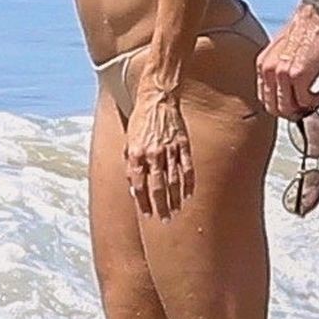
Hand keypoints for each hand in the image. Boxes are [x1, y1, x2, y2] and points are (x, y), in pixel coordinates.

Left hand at [125, 80, 194, 219]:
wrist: (157, 98)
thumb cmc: (141, 120)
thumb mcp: (129, 141)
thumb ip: (130, 164)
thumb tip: (133, 187)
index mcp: (136, 154)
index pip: (139, 185)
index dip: (143, 202)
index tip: (147, 215)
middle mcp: (152, 154)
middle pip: (157, 187)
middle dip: (160, 206)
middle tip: (164, 220)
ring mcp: (169, 149)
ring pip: (173, 180)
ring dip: (175, 198)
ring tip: (176, 211)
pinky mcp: (182, 144)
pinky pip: (186, 167)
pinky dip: (188, 182)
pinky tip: (189, 194)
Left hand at [257, 5, 318, 119]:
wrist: (318, 16)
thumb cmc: (307, 29)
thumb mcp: (284, 52)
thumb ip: (281, 69)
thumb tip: (289, 88)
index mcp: (263, 64)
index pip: (264, 98)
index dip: (280, 106)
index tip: (294, 105)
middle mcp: (269, 70)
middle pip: (273, 108)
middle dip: (292, 113)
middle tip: (307, 108)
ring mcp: (282, 74)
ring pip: (288, 109)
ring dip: (304, 109)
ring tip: (317, 99)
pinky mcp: (298, 76)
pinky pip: (305, 101)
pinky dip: (316, 101)